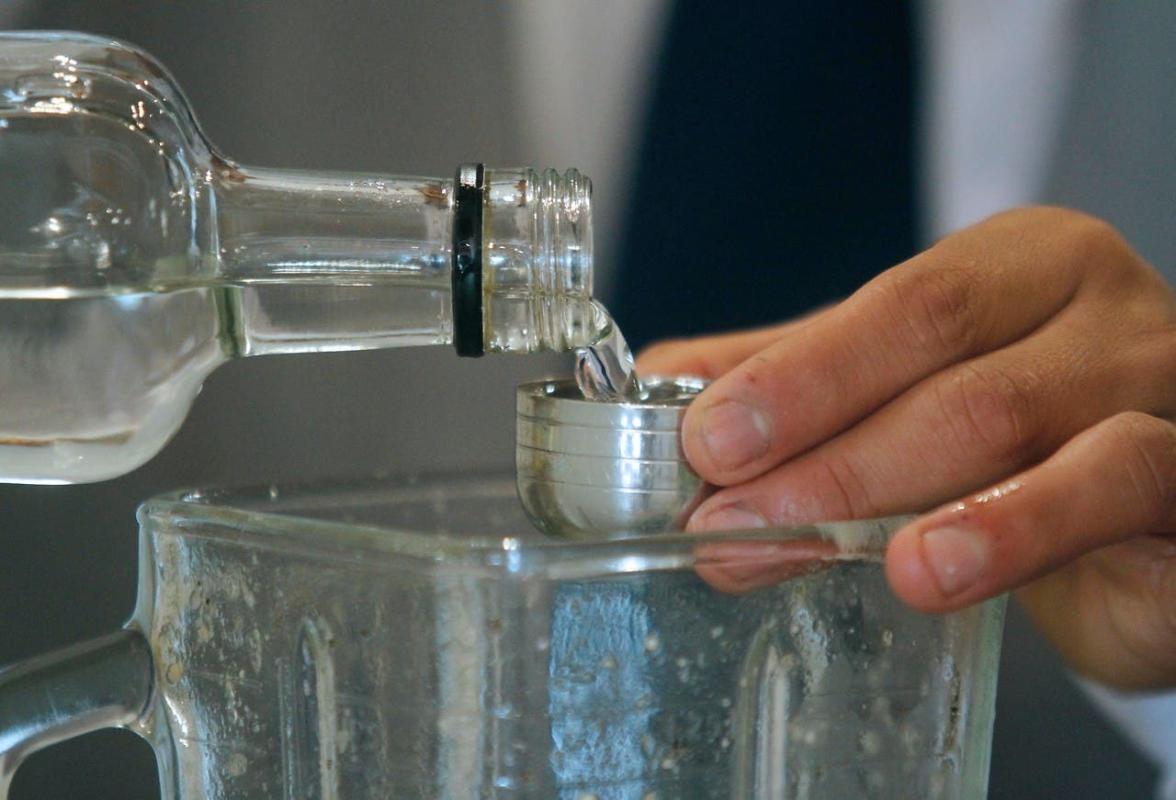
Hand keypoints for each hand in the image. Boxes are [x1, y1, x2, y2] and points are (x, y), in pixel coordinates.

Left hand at [638, 207, 1175, 689]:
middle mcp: (1096, 310)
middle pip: (947, 355)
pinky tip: (930, 570)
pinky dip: (1013, 529)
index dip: (798, 372)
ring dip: (882, 489)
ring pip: (1015, 421)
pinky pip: (1114, 487)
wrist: (1151, 514)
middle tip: (725, 509)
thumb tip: (662, 387)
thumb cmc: (1027, 434)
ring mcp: (1160, 390)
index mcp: (1019, 267)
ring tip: (791, 543)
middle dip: (818, 437)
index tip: (706, 438)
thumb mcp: (906, 387)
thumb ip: (797, 378)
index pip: (903, 301)